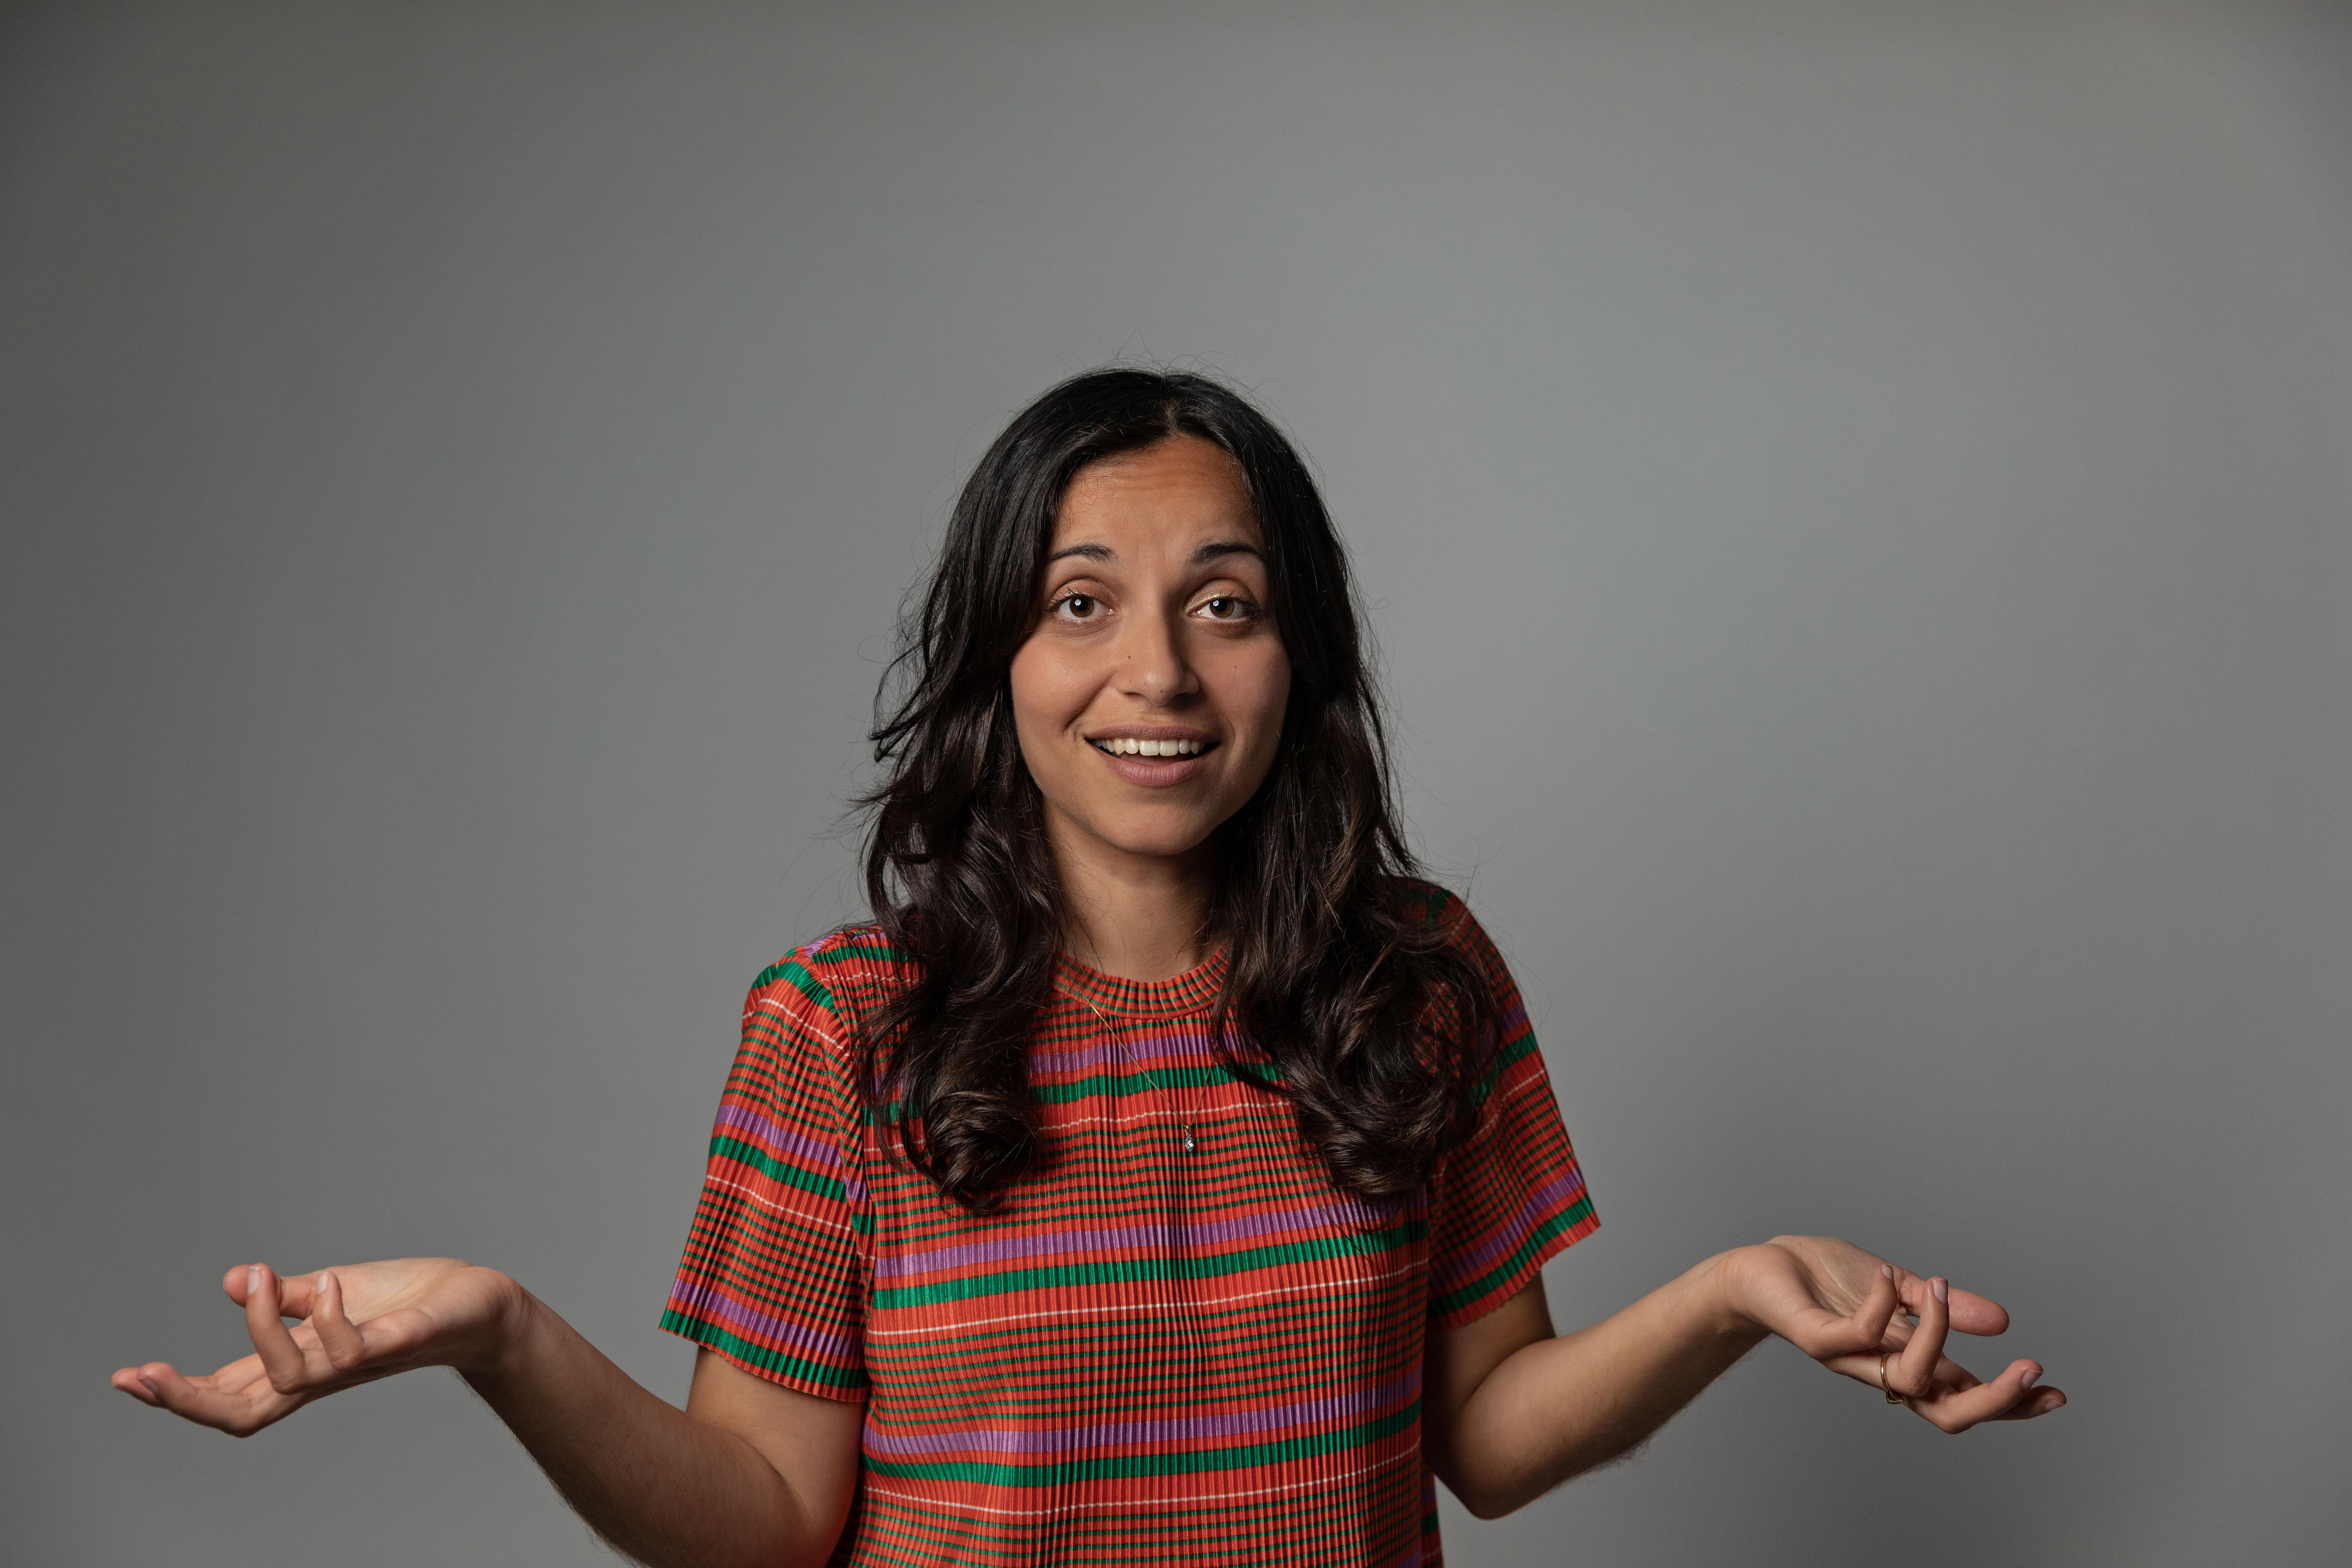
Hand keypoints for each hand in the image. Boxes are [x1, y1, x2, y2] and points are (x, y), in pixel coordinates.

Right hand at [110, 1257, 524, 1436]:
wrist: (480, 1307)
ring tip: (260, 1277)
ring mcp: (360, 1363)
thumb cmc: (406, 1301)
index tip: (123, 1377)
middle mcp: (322, 1373)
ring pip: (291, 1379)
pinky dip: (332, 1318)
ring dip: (264, 1328)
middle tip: (142, 1372)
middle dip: (187, 1397)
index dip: (175, 1392)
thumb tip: (231, 1282)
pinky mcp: (399, 1343)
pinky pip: (358, 1349)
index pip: (227, 1390)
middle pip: (243, 1410)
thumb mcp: (332, 1294)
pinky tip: (324, 1283)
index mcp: (300, 1361)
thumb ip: (284, 1297)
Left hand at [1721, 1235, 2066, 1431]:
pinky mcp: (1815, 1338)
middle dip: (1995, 1399)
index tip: (2057, 1394)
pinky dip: (1883, 1306)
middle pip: (1947, 1412)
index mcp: (1908, 1361)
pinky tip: (1889, 1276)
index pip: (1966, 1398)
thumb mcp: (1900, 1289)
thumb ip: (1945, 1308)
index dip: (2011, 1405)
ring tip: (1941, 1288)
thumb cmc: (1828, 1282)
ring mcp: (1849, 1358)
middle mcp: (1882, 1369)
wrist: (1763, 1269)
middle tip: (2031, 1367)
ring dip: (1939, 1334)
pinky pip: (1858, 1336)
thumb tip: (2003, 1321)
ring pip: (1908, 1380)